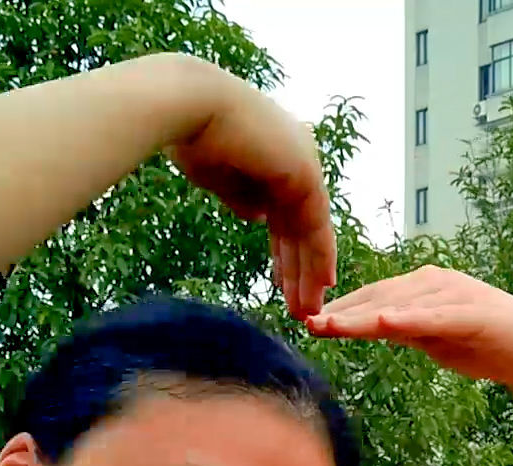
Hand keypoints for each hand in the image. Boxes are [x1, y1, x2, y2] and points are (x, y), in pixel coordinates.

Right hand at [166, 78, 337, 317]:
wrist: (190, 107)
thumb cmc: (191, 135)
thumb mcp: (218, 177)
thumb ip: (242, 196)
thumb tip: (259, 216)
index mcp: (273, 154)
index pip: (283, 213)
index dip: (283, 250)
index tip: (280, 281)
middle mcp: (295, 157)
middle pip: (299, 226)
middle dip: (298, 269)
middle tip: (300, 305)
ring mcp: (304, 164)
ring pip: (310, 231)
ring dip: (308, 273)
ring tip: (307, 311)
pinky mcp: (307, 175)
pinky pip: (317, 226)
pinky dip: (319, 257)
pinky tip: (322, 285)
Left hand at [307, 267, 512, 397]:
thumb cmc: (485, 344)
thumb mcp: (433, 338)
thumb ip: (403, 329)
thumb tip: (367, 327)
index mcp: (425, 286)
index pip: (374, 296)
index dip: (342, 308)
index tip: (309, 321)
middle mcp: (437, 282)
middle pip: (381, 296)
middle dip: (343, 311)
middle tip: (307, 322)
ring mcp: (456, 295)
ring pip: (401, 305)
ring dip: (364, 315)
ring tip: (331, 325)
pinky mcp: (474, 314)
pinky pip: (436, 316)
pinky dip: (410, 318)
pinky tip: (384, 322)